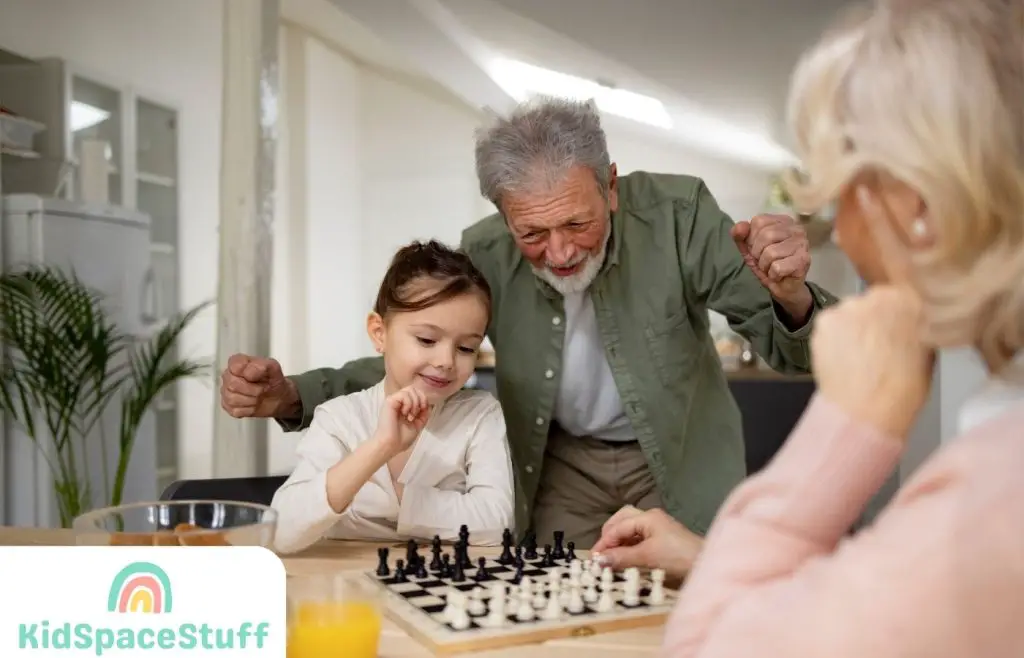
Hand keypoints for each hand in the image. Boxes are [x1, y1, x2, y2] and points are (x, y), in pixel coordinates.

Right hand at [220, 354, 298, 418]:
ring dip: (252, 400)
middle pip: (232, 384)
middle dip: (253, 389)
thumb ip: (264, 365)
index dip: (249, 373)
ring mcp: (226, 391)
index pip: (235, 365)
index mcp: (238, 363)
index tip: (258, 377)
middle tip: (262, 389)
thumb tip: (249, 372)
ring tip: (259, 396)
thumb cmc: (272, 381)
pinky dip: (249, 409)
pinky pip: (235, 411)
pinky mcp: (228, 407)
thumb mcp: (274, 368)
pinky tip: (254, 404)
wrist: (277, 398)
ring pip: (232, 398)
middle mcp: (229, 376)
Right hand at [376, 387, 430, 453]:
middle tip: (419, 411)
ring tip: (411, 415)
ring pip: (410, 389)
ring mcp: (394, 400)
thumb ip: (424, 414)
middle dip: (421, 398)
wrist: (391, 445)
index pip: (417, 393)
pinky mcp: (390, 401)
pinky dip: (409, 403)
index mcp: (404, 406)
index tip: (424, 411)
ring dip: (415, 403)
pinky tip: (405, 414)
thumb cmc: (402, 438)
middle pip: (414, 388)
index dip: (424, 399)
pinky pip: (404, 394)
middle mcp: (399, 401)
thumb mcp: (418, 424)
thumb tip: (428, 404)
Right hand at [590, 508, 702, 580]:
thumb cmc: (680, 557)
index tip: (594, 558)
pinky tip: (626, 557)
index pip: (618, 526)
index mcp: (648, 517)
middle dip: (610, 535)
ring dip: (619, 541)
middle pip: (622, 519)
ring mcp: (658, 527)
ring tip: (612, 556)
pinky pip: (639, 538)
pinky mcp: (663, 539)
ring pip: (630, 528)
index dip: (604, 542)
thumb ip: (622, 557)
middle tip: (602, 553)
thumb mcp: (647, 557)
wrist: (706, 565)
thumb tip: (600, 560)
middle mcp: (652, 518)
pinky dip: (629, 546)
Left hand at [731, 214, 812, 313]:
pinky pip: (777, 267)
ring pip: (771, 253)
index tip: (759, 249)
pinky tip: (780, 275)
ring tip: (772, 268)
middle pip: (765, 235)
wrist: (783, 287)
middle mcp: (796, 228)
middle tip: (765, 261)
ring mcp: (802, 243)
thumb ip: (740, 235)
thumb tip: (740, 226)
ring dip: (765, 266)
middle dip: (758, 253)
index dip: (752, 239)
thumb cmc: (767, 264)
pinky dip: (773, 275)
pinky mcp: (803, 260)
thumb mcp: (748, 248)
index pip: (758, 221)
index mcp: (782, 221)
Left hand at [811, 285, 934, 437]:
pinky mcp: (825, 320)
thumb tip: (910, 324)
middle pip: (871, 302)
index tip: (892, 329)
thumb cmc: (902, 389)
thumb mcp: (928, 350)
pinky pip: (829, 325)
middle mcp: (879, 296)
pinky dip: (832, 338)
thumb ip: (917, 327)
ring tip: (857, 356)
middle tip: (874, 347)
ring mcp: (849, 306)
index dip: (894, 315)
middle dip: (871, 320)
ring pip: (848, 313)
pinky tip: (842, 358)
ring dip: (851, 328)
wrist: (867, 409)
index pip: (900, 297)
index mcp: (911, 301)